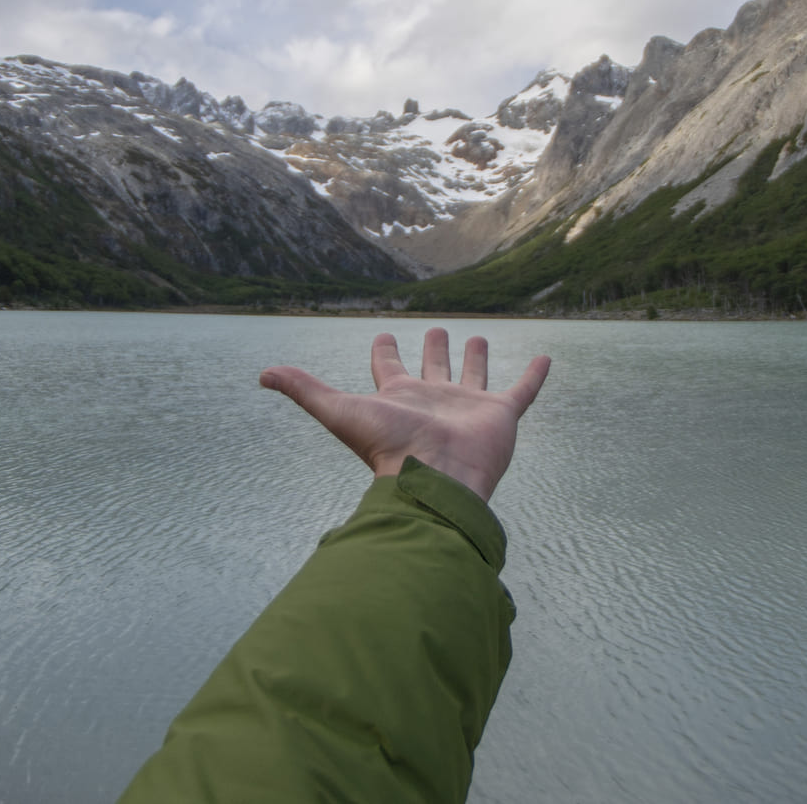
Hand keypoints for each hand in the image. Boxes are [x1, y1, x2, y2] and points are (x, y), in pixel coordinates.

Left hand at [259, 328, 551, 501]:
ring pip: (473, 376)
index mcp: (399, 398)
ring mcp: (469, 408)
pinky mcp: (501, 416)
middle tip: (436, 328)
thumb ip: (304, 390)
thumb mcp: (339, 410)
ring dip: (475, 358)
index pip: (389, 369)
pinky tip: (545, 358)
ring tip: (478, 338)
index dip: (385, 352)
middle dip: (433, 350)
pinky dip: (534, 376)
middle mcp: (433, 401)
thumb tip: (261, 374)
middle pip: (432, 369)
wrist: (437, 478)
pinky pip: (523, 391)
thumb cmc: (389, 448)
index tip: (383, 335)